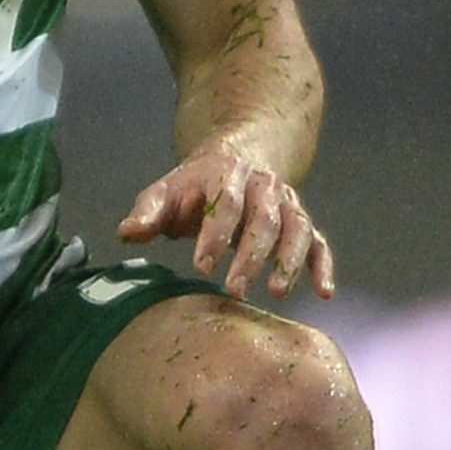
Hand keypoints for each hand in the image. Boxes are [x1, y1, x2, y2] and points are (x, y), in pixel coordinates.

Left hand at [119, 137, 333, 299]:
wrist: (238, 156)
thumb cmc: (195, 185)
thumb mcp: (166, 190)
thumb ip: (148, 213)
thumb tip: (127, 232)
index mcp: (227, 174)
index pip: (225, 204)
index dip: (215, 235)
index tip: (202, 267)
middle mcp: (264, 186)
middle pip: (264, 220)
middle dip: (250, 256)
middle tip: (235, 290)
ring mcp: (287, 203)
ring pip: (296, 229)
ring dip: (288, 262)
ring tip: (275, 293)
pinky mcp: (301, 221)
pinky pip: (317, 242)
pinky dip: (322, 266)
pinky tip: (323, 292)